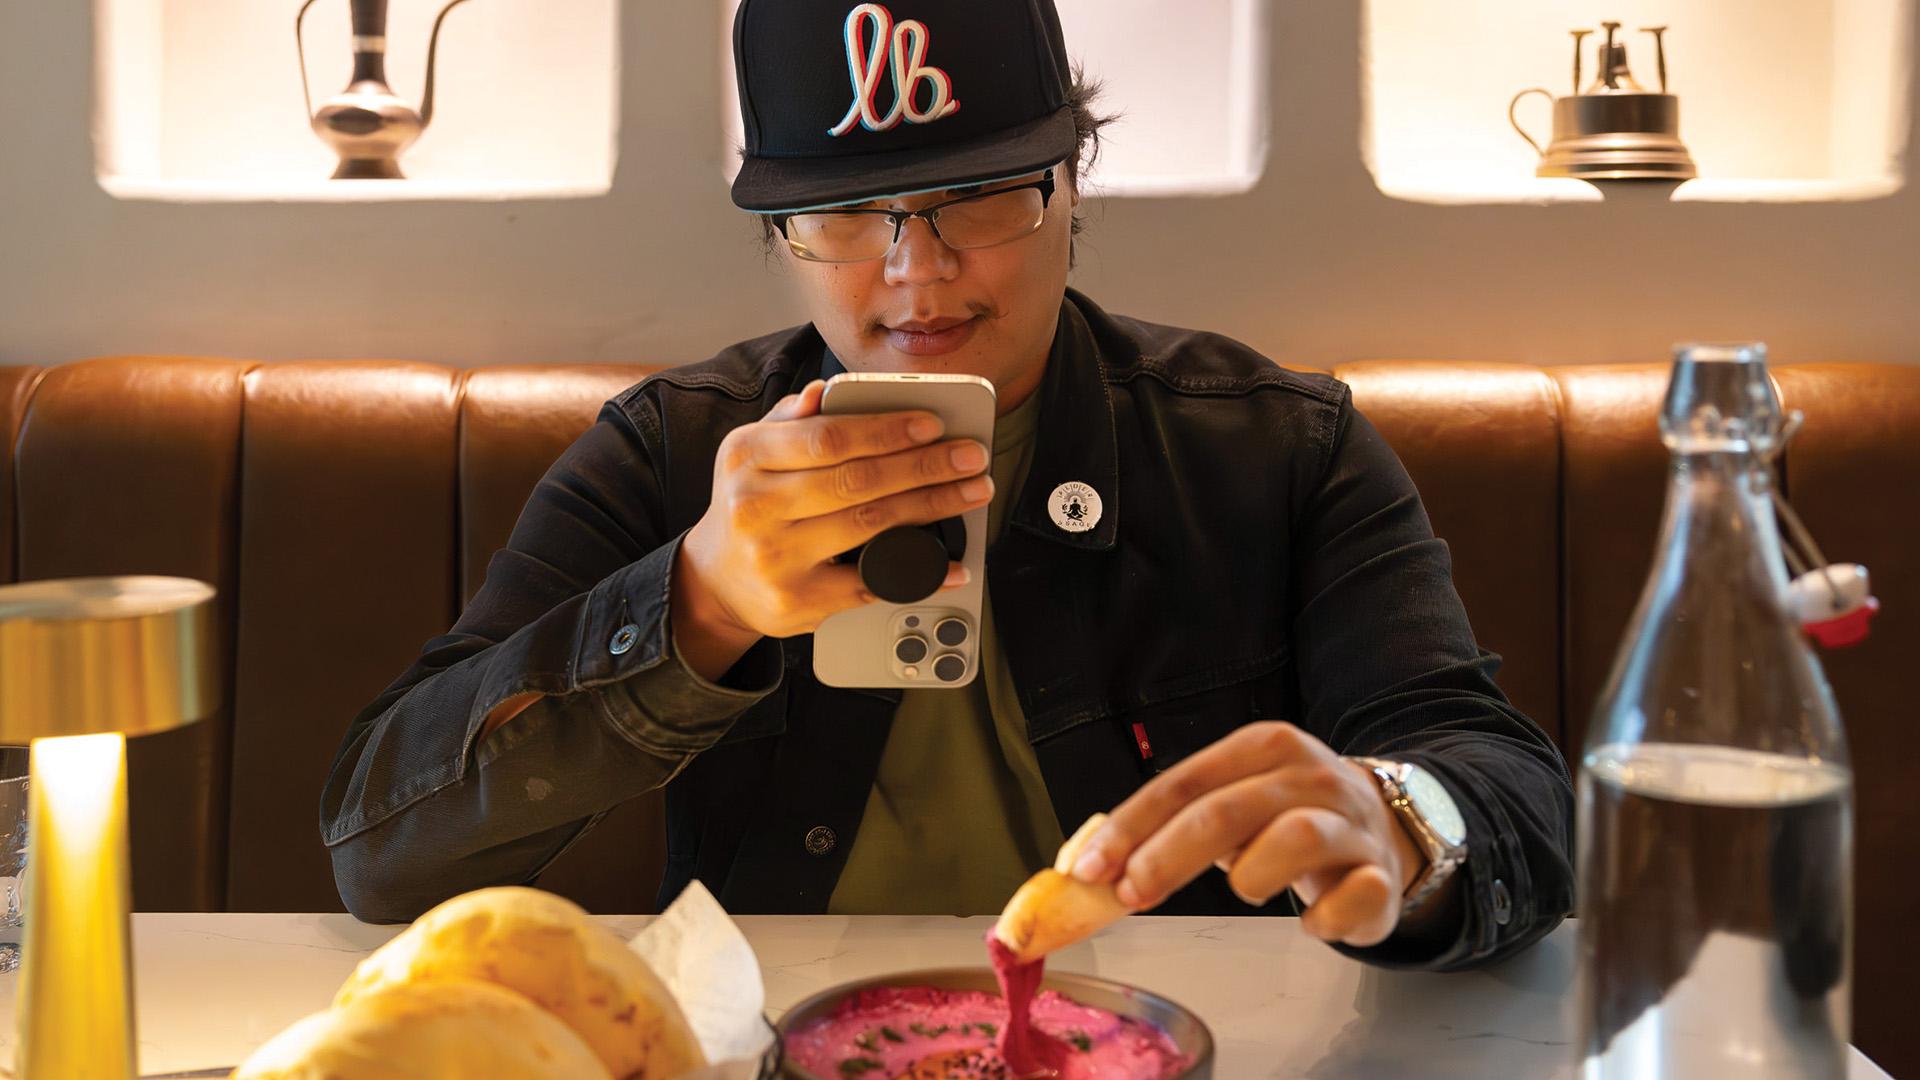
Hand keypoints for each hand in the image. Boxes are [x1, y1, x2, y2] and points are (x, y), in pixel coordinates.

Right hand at [671, 379, 993, 679]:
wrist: (716, 579)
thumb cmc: (751, 503)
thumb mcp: (754, 452)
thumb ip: (791, 420)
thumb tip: (825, 391)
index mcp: (748, 456)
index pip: (829, 437)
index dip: (887, 430)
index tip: (933, 425)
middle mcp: (757, 507)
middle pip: (857, 481)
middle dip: (925, 467)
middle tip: (971, 458)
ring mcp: (776, 558)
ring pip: (869, 526)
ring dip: (931, 508)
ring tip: (971, 493)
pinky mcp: (797, 601)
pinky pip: (869, 583)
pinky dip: (918, 573)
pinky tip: (950, 564)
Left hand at [1066, 722, 1429, 947]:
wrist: (1382, 828)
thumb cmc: (1284, 817)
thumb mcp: (1230, 802)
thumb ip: (1168, 825)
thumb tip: (1087, 863)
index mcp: (1263, 748)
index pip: (1183, 784)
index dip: (1129, 828)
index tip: (1088, 869)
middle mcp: (1309, 775)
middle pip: (1226, 811)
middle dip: (1166, 857)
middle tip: (1130, 894)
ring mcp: (1351, 822)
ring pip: (1294, 838)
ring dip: (1253, 877)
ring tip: (1248, 891)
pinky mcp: (1381, 874)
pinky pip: (1353, 897)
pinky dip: (1323, 920)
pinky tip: (1310, 922)